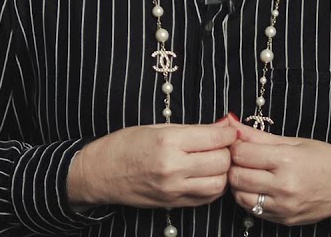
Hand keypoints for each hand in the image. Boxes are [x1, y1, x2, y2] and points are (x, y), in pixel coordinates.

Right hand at [68, 115, 238, 209]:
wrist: (100, 173)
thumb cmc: (125, 145)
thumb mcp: (157, 128)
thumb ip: (192, 130)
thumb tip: (222, 126)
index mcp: (168, 142)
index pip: (215, 138)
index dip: (228, 132)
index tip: (229, 130)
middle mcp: (173, 167)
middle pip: (222, 161)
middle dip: (227, 151)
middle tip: (220, 144)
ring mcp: (174, 189)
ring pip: (219, 183)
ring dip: (222, 171)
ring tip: (213, 161)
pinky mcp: (173, 203)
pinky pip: (207, 198)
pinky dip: (213, 186)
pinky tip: (205, 175)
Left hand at [227, 121, 330, 226]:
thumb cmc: (325, 159)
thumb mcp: (294, 141)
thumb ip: (258, 136)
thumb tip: (231, 123)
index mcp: (287, 160)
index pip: (241, 154)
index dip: (235, 146)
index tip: (239, 143)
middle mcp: (284, 186)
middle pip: (237, 176)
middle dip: (233, 165)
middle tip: (241, 158)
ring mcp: (284, 206)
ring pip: (240, 196)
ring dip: (239, 184)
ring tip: (249, 173)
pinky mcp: (284, 219)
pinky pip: (253, 210)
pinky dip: (249, 198)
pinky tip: (259, 187)